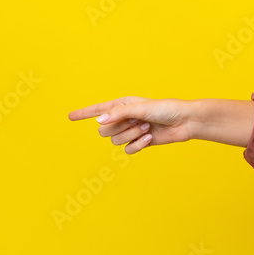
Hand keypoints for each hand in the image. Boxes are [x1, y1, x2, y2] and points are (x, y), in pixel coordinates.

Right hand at [68, 96, 194, 154]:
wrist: (185, 122)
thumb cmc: (166, 109)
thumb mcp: (141, 108)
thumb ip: (119, 113)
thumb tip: (98, 121)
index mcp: (123, 105)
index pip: (98, 110)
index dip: (83, 113)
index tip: (69, 116)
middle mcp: (124, 118)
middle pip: (104, 131)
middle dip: (119, 129)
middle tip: (138, 122)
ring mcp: (131, 131)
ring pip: (115, 141)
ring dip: (131, 136)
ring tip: (147, 128)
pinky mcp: (139, 142)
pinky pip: (127, 150)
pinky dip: (138, 145)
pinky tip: (149, 139)